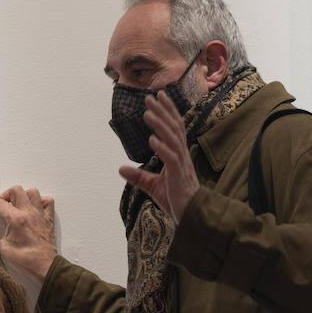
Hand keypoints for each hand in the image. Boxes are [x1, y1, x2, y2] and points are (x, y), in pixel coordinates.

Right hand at [0, 185, 57, 283]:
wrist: (44, 265)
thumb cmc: (26, 259)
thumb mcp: (3, 249)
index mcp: (16, 219)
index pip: (0, 203)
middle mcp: (28, 213)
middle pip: (16, 190)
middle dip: (7, 194)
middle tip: (5, 204)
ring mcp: (40, 214)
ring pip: (32, 192)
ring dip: (24, 196)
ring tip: (19, 205)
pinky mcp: (48, 218)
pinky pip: (47, 201)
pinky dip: (41, 202)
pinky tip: (34, 209)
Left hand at [117, 91, 199, 220]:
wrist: (191, 215)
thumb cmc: (176, 200)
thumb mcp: (153, 186)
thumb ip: (138, 177)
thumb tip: (120, 169)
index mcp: (178, 155)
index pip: (175, 127)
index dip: (168, 111)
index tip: (159, 96)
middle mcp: (182, 155)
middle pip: (173, 128)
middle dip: (162, 111)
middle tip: (150, 96)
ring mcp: (181, 164)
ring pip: (172, 139)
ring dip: (160, 125)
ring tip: (147, 113)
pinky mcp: (179, 176)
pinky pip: (171, 158)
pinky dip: (162, 147)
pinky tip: (152, 139)